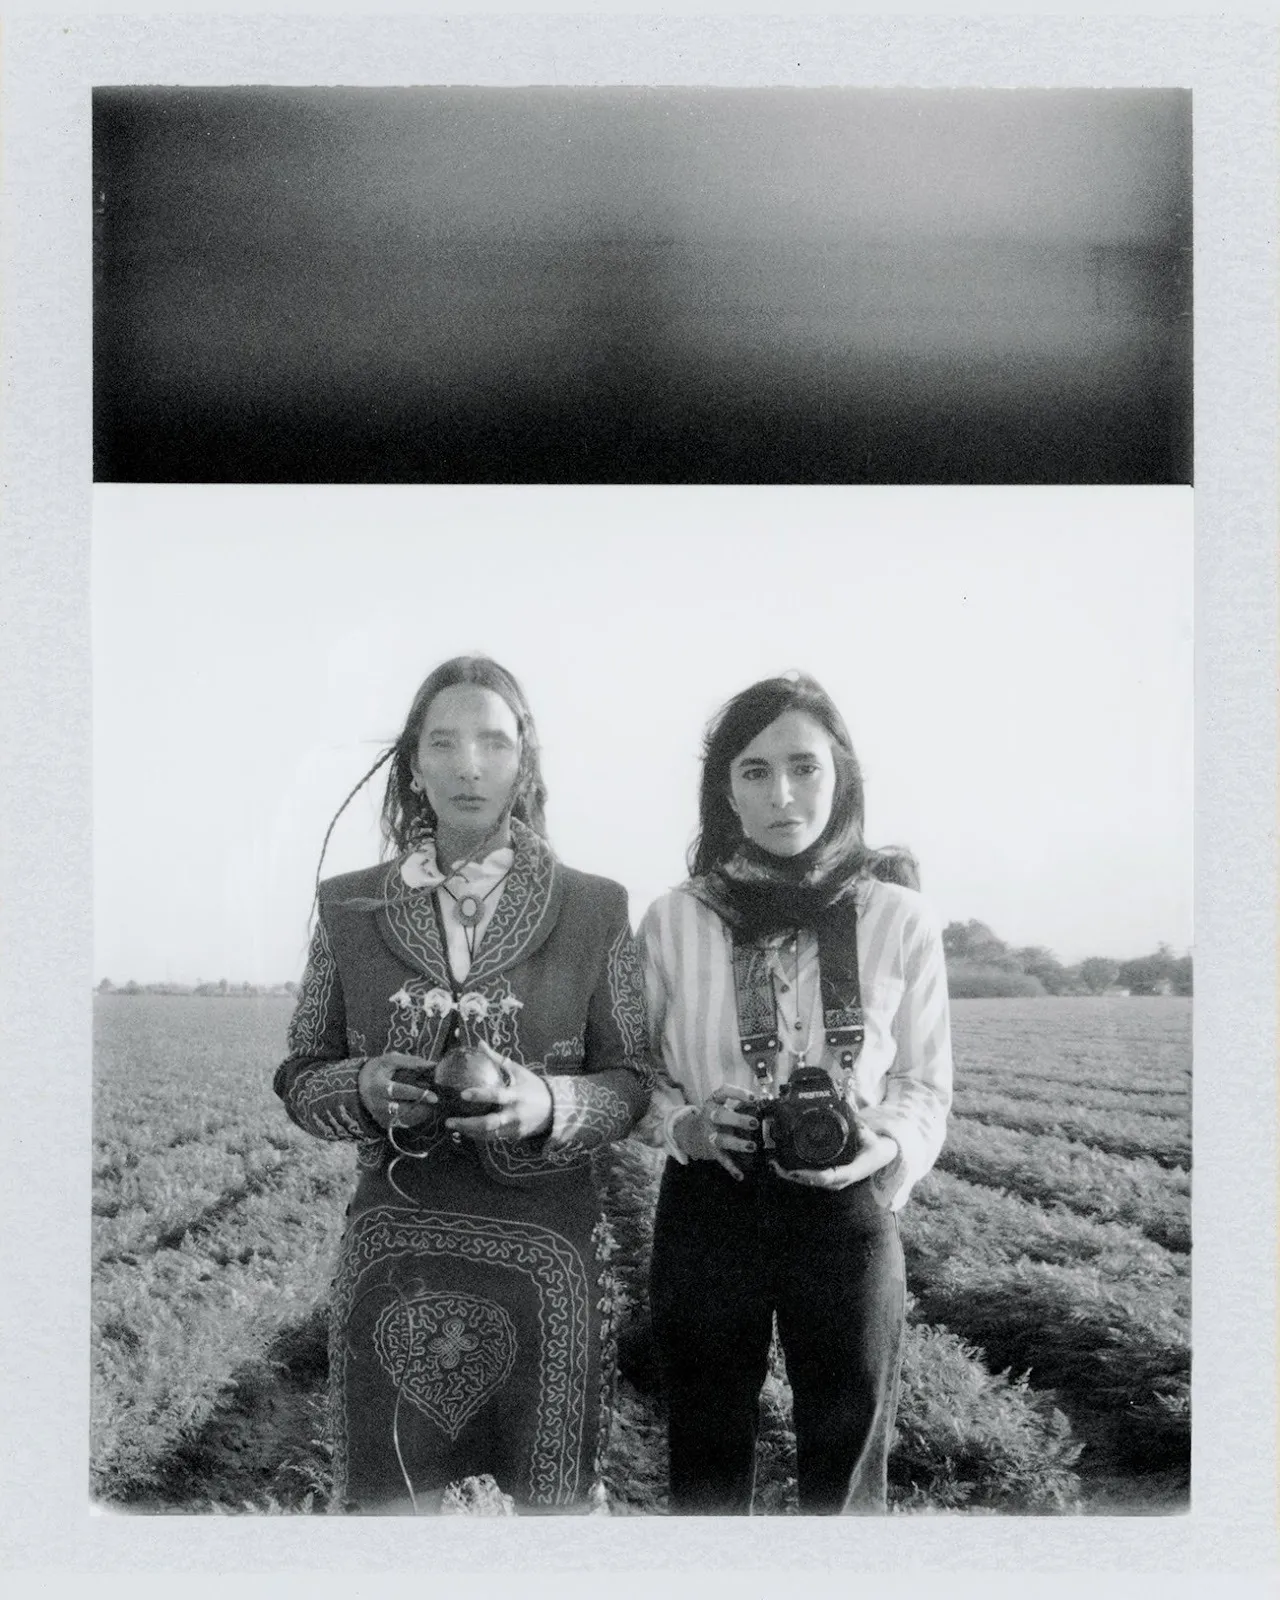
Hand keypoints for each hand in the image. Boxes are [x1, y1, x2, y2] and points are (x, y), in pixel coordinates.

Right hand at [358, 1052, 438, 1131]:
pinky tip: (424, 1109)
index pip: (399, 1092)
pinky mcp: (383, 1123)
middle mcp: (377, 1104)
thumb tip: (432, 1065)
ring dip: (421, 1114)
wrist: (360, 1084)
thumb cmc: (379, 1069)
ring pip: (404, 1120)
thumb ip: (410, 1062)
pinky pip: (402, 1124)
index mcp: (378, 1086)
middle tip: (437, 1102)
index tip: (435, 1097)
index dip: (417, 1094)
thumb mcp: (390, 1060)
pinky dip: (416, 1118)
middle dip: (422, 1107)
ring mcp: (379, 1115)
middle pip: (402, 1110)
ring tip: (432, 1105)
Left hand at [445, 1039, 553, 1142]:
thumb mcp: (518, 1071)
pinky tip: (466, 1131)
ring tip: (453, 1126)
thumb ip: (498, 1060)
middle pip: (489, 1123)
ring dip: (469, 1132)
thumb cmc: (534, 1086)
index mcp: (516, 1095)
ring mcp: (514, 1127)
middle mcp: (515, 1113)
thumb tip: (480, 1043)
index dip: (480, 1095)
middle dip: (467, 1124)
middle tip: (449, 1121)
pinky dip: (479, 1135)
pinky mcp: (514, 1136)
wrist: (555, 1109)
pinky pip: (493, 1138)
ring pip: (488, 1135)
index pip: (496, 1095)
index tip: (462, 1094)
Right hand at [673, 1085, 759, 1181]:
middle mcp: (710, 1117)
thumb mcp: (721, 1107)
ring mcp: (709, 1135)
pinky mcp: (712, 1151)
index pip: (723, 1092)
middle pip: (720, 1116)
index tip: (752, 1097)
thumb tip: (766, 1103)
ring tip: (752, 1146)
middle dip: (738, 1119)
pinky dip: (731, 1168)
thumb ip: (739, 1105)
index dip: (737, 1093)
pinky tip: (741, 1175)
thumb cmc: (715, 1118)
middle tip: (754, 1123)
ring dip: (737, 1143)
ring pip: (721, 1139)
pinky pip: (722, 1159)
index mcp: (714, 1102)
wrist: (690, 1135)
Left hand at [770, 1124, 898, 1190]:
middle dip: (792, 1175)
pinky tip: (784, 1167)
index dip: (808, 1175)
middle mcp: (839, 1180)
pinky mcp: (829, 1177)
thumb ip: (862, 1129)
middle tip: (775, 1165)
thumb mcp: (871, 1138)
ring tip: (774, 1165)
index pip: (825, 1178)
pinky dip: (796, 1173)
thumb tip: (853, 1119)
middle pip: (811, 1182)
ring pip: (809, 1181)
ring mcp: (833, 1181)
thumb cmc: (874, 1147)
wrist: (881, 1156)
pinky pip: (811, 1178)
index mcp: (848, 1172)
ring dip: (791, 1175)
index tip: (793, 1170)